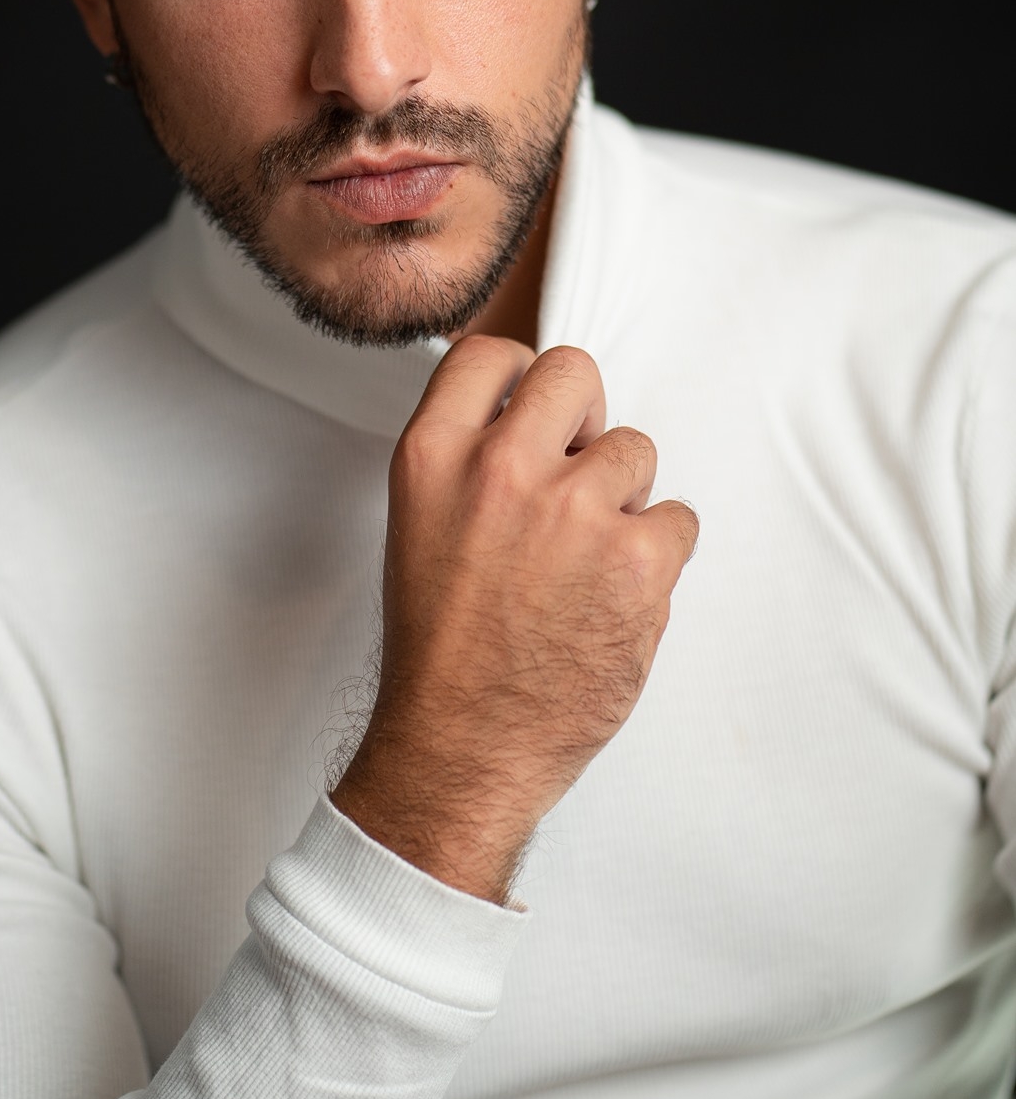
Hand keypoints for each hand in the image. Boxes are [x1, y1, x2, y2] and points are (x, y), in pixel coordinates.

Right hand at [330, 337, 697, 903]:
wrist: (464, 745)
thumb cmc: (443, 646)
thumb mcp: (420, 525)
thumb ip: (469, 461)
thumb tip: (535, 417)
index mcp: (434, 456)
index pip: (491, 353)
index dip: (521, 381)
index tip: (532, 414)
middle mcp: (501, 469)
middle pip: (575, 372)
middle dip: (583, 420)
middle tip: (574, 476)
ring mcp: (574, 510)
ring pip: (635, 450)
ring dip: (624, 498)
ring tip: (586, 562)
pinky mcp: (637, 559)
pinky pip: (679, 519)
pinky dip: (661, 557)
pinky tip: (618, 596)